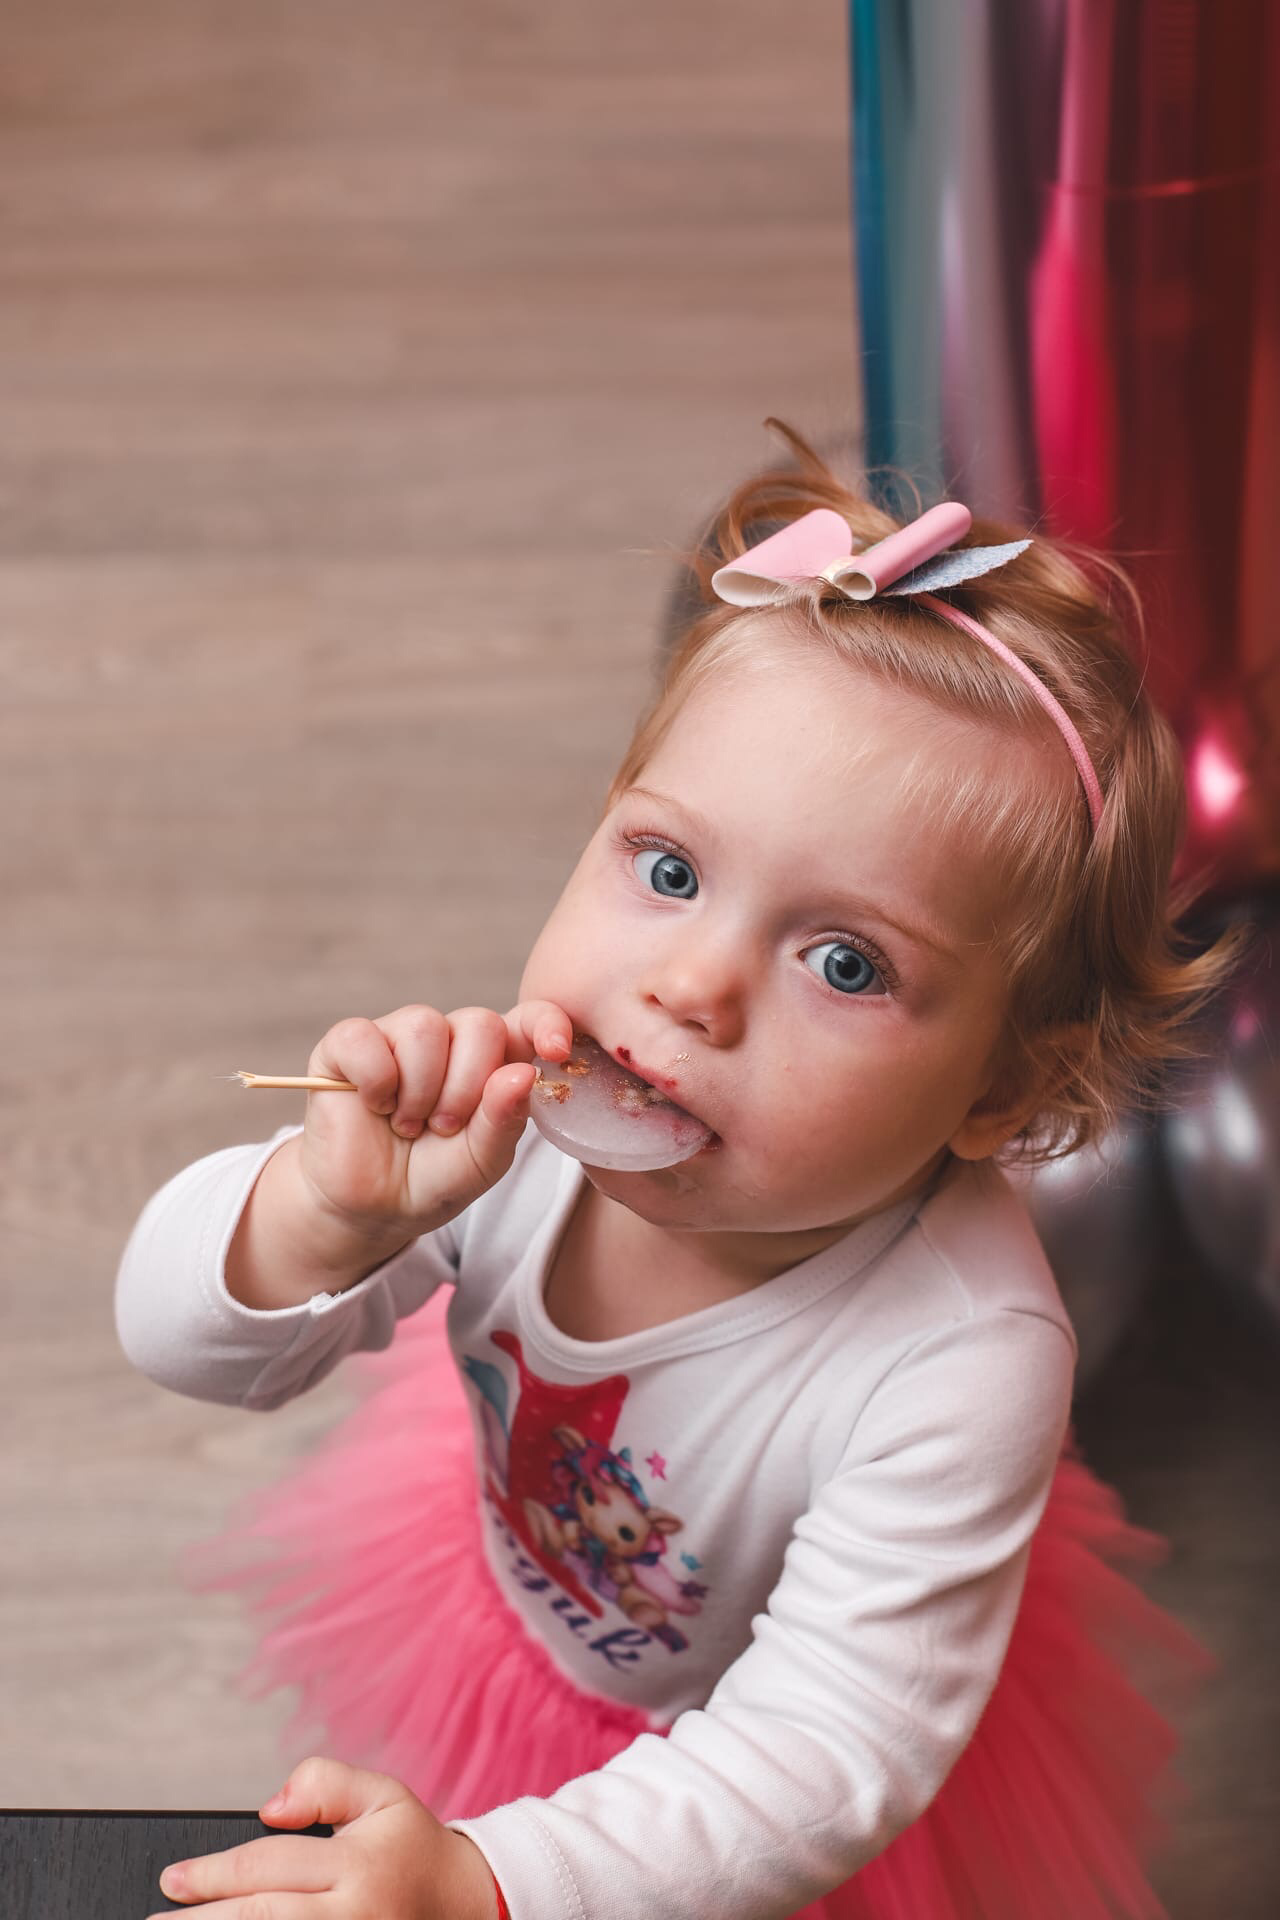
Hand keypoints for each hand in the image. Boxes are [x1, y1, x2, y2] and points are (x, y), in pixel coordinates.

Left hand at [149, 1755, 498, 1918]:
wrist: (469, 1905)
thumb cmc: (414, 1848)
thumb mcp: (383, 1795)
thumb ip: (326, 1782)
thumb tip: (268, 1807)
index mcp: (358, 1863)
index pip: (267, 1866)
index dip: (213, 1873)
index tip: (172, 1878)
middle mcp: (353, 1914)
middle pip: (259, 1919)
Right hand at [297, 998, 573, 1241]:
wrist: (372, 1208)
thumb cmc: (434, 1177)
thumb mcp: (481, 1161)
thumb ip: (504, 1121)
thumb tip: (523, 1073)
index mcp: (492, 1061)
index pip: (528, 1020)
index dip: (545, 1023)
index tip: (557, 1050)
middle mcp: (449, 1039)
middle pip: (479, 1023)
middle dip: (467, 1086)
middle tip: (444, 1128)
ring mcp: (398, 1035)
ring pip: (425, 1027)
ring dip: (421, 1089)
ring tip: (409, 1125)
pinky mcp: (349, 1043)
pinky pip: (366, 1038)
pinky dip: (376, 1080)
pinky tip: (376, 1105)